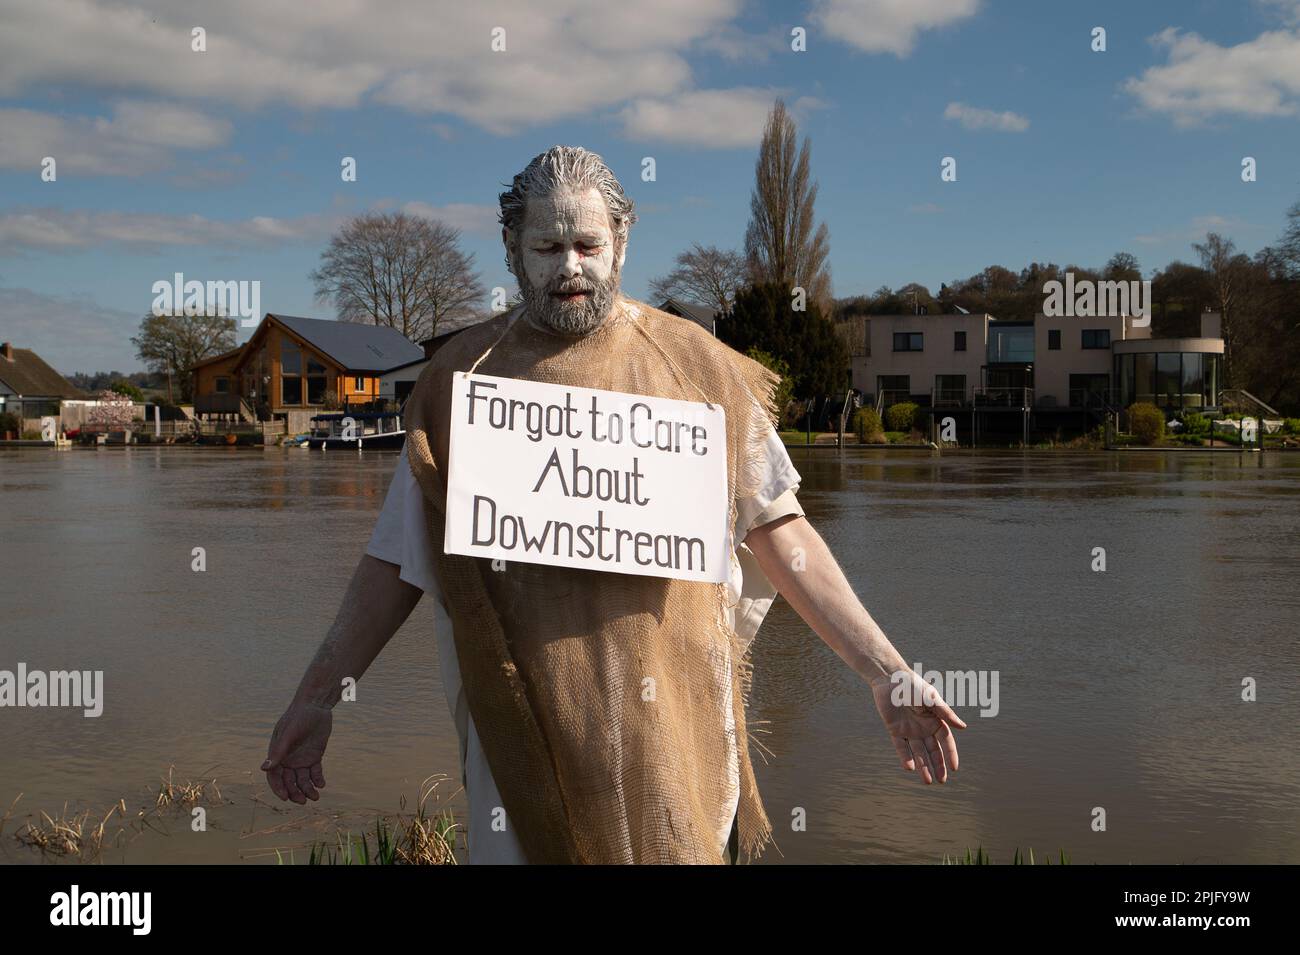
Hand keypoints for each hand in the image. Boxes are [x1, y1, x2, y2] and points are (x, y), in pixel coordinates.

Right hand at [263, 701, 331, 803]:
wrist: (316, 705)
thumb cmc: (298, 716)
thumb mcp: (288, 734)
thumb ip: (278, 751)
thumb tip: (264, 768)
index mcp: (278, 754)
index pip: (274, 777)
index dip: (278, 788)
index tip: (286, 798)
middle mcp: (288, 759)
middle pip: (289, 782)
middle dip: (295, 793)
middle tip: (303, 801)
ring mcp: (301, 759)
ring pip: (302, 780)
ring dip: (307, 789)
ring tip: (316, 796)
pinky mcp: (314, 756)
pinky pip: (315, 772)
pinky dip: (318, 780)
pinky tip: (322, 784)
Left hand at [870, 669, 966, 783]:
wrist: (889, 678)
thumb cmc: (913, 685)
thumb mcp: (932, 699)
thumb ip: (946, 714)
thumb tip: (963, 728)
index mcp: (935, 719)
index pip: (946, 741)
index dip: (950, 754)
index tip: (954, 768)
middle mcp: (923, 727)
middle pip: (933, 750)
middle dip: (938, 765)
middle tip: (941, 781)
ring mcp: (909, 730)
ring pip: (918, 752)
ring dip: (923, 767)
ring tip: (928, 781)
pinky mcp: (895, 730)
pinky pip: (901, 747)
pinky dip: (905, 757)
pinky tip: (910, 768)